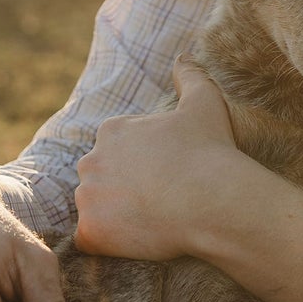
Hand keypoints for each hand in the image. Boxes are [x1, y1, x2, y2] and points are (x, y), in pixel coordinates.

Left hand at [73, 57, 238, 262]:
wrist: (214, 200)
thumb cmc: (210, 151)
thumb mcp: (204, 102)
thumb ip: (190, 76)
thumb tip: (183, 57)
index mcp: (111, 131)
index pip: (115, 153)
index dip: (141, 168)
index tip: (165, 178)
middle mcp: (90, 161)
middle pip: (100, 180)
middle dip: (121, 192)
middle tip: (158, 204)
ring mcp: (88, 198)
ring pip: (93, 211)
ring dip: (113, 218)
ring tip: (151, 224)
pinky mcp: (91, 232)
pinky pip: (89, 241)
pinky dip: (107, 244)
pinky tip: (136, 241)